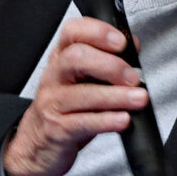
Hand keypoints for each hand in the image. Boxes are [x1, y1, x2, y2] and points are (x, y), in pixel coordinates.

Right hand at [3, 17, 145, 175]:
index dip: (98, 32)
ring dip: (116, 95)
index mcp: (62, 58)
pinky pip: (83, 122)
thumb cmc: (68, 107)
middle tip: (133, 77)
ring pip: (82, 93)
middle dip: (109, 65)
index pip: (72, 32)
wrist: (38, 143)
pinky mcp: (57, 129)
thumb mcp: (85, 79)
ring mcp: (53, 102)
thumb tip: (133, 47)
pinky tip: (123, 119)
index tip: (121, 42)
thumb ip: (108, 61)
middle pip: (75, 58)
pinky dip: (107, 120)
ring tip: (138, 98)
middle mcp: (55, 76)